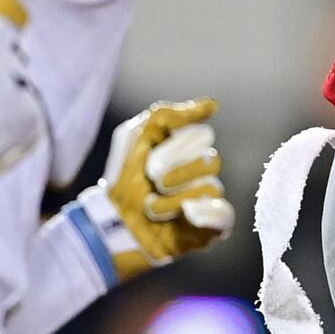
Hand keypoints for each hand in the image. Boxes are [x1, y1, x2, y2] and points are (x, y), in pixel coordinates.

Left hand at [82, 97, 234, 281]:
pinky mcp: (210, 229)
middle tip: (151, 182)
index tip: (148, 162)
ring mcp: (207, 200)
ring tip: (151, 208)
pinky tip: (186, 214)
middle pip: (213, 160)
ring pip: (212, 187)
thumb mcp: (134, 135)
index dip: (175, 148)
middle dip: (174, 171)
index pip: (203, 135)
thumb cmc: (122, 178)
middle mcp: (202, 172)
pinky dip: (206, 213)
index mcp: (187, 148)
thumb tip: (213, 105)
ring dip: (172, 199)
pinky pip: (225, 215)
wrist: (109, 222)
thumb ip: (168, 115)